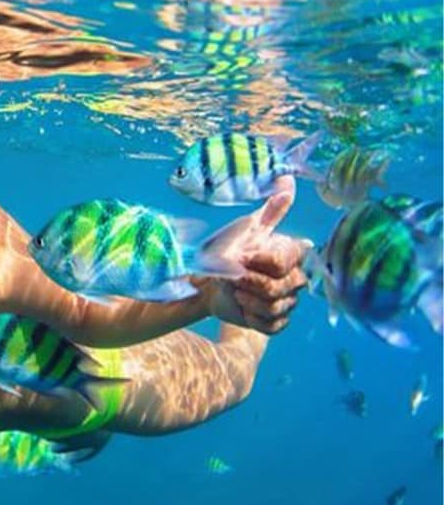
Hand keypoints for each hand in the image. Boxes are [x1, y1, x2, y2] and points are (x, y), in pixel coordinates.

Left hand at [192, 176, 310, 334]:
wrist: (208, 281)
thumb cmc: (227, 250)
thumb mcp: (246, 228)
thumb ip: (271, 209)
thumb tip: (288, 179)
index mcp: (291, 255)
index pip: (282, 262)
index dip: (258, 261)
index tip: (242, 255)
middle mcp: (296, 279)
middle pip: (278, 287)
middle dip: (248, 281)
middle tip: (232, 276)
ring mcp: (288, 302)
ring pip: (274, 307)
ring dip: (247, 299)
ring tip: (235, 289)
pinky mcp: (277, 323)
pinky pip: (271, 325)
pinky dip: (251, 316)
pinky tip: (241, 305)